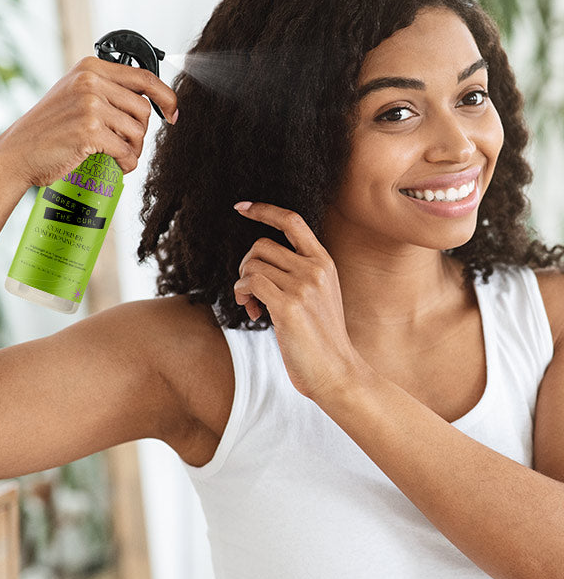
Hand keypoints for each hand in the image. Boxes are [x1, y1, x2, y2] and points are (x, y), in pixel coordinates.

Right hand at [0, 56, 177, 187]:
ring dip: (133, 149)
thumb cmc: (49, 129)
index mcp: (90, 68)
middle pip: (144, 109)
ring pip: (138, 131)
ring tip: (117, 156)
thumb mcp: (75, 95)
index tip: (173, 113)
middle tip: (126, 145)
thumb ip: (107, 91)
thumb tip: (150, 102)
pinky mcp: (89, 131)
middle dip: (141, 132)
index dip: (166, 97)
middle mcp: (90, 82)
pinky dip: (126, 163)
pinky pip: (126, 151)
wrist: (18, 152)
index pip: (144, 77)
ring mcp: (90, 105)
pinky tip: (116, 165)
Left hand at [233, 201, 360, 401]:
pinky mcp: (288, 307)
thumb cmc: (321, 337)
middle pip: (261, 245)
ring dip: (243, 285)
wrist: (336, 372)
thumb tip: (258, 260)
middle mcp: (314, 269)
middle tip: (251, 291)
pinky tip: (253, 313)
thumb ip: (299, 272)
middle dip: (246, 265)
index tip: (241, 207)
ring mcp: (303, 287)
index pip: (292, 221)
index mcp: (324, 262)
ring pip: (252, 265)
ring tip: (253, 305)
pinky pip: (249, 284)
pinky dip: (242, 296)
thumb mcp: (319, 294)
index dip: (264, 210)